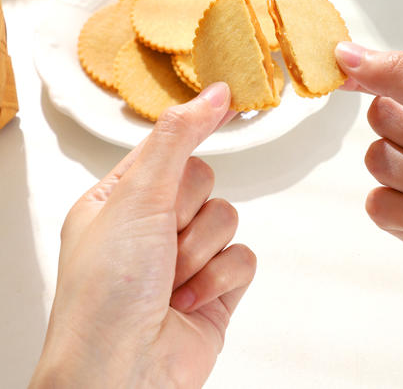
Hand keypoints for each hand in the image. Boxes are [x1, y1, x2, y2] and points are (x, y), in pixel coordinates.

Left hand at [30, 82, 255, 388]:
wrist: (121, 377)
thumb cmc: (104, 295)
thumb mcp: (137, 197)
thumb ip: (179, 139)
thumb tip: (212, 95)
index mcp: (120, 198)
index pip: (167, 146)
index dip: (193, 127)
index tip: (228, 97)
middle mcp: (151, 224)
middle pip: (204, 180)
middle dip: (186, 210)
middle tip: (160, 238)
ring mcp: (185, 257)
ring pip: (226, 216)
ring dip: (200, 248)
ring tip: (170, 279)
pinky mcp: (215, 287)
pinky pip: (243, 255)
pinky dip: (219, 277)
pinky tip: (189, 300)